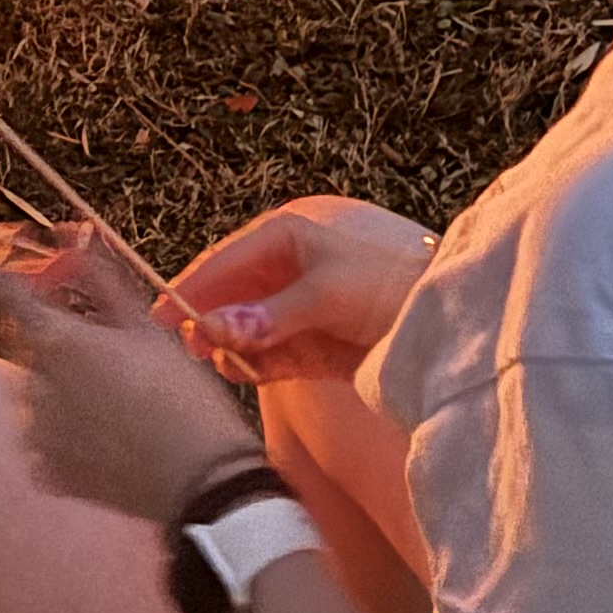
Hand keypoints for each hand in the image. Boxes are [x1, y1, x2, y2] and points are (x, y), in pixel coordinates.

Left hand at [0, 221, 262, 526]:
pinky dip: (61, 431)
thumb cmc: (182, 397)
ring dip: (54, 386)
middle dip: (45, 336)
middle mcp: (33, 382)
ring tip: (110, 401)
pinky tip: (103, 436)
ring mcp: (34, 430)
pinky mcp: (45, 469)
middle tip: (95, 351)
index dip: (1, 276)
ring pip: (30, 391)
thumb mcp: (147, 328)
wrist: (204, 483)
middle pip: (20, 341)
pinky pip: (40, 438)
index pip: (6, 292)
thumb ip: (99, 278)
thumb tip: (70, 237)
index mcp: (56, 339)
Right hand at [165, 196, 436, 387]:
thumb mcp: (327, 293)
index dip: (191, 288)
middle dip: (209, 321)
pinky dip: (255, 366)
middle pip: (229, 297)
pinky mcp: (311, 349)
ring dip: (231, 347)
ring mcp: (296, 313)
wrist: (451, 326)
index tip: (160, 316)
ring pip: (244, 331)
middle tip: (192, 348)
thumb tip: (212, 329)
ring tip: (226, 362)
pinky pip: (268, 357)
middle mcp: (285, 273)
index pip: (224, 262)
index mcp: (285, 240)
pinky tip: (248, 372)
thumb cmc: (390, 289)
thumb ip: (269, 316)